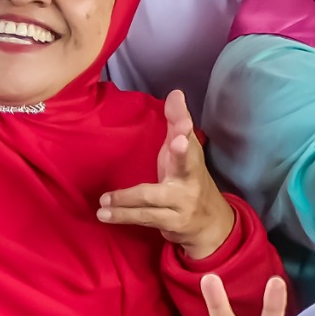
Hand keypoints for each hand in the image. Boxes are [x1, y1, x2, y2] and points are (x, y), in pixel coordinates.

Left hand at [98, 89, 236, 258]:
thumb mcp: (185, 153)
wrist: (210, 223)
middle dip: (181, 152)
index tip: (183, 119)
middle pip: (185, 164)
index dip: (186, 127)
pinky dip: (123, 216)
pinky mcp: (173, 223)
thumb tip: (175, 93)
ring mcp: (183, 202)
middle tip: (175, 141)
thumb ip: (177, 124)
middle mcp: (191, 178)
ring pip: (153, 198)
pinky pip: (145, 218)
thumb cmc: (188, 180)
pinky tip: (105, 215)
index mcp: (192, 158)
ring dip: (126, 200)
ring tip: (104, 201)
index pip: (189, 138)